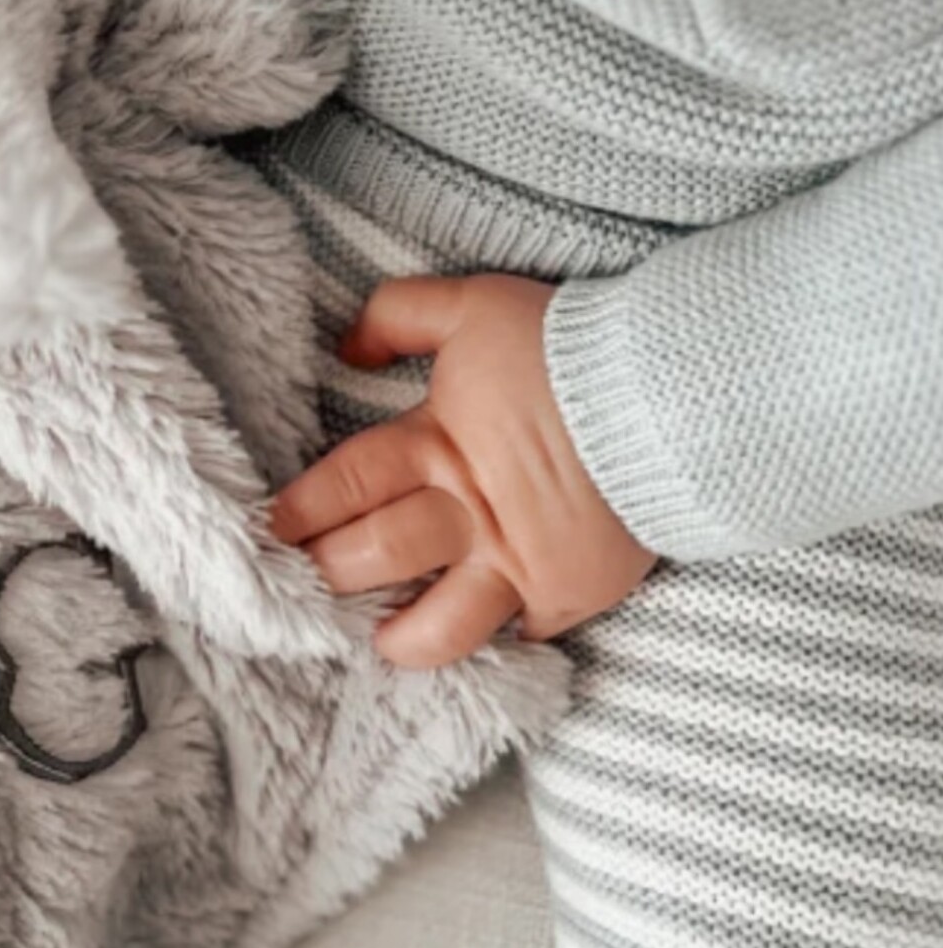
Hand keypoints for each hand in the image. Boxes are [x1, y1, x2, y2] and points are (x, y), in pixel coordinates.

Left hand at [271, 275, 656, 666]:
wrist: (677, 389)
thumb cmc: (567, 344)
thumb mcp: (472, 305)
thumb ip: (399, 316)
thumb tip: (347, 348)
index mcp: (434, 445)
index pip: (343, 487)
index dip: (300, 512)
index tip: (270, 533)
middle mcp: (467, 513)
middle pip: (374, 556)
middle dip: (330, 572)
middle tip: (307, 583)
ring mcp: (520, 561)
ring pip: (441, 625)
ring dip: (402, 638)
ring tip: (380, 642)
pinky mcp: (572, 590)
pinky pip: (524, 633)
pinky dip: (503, 638)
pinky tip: (484, 639)